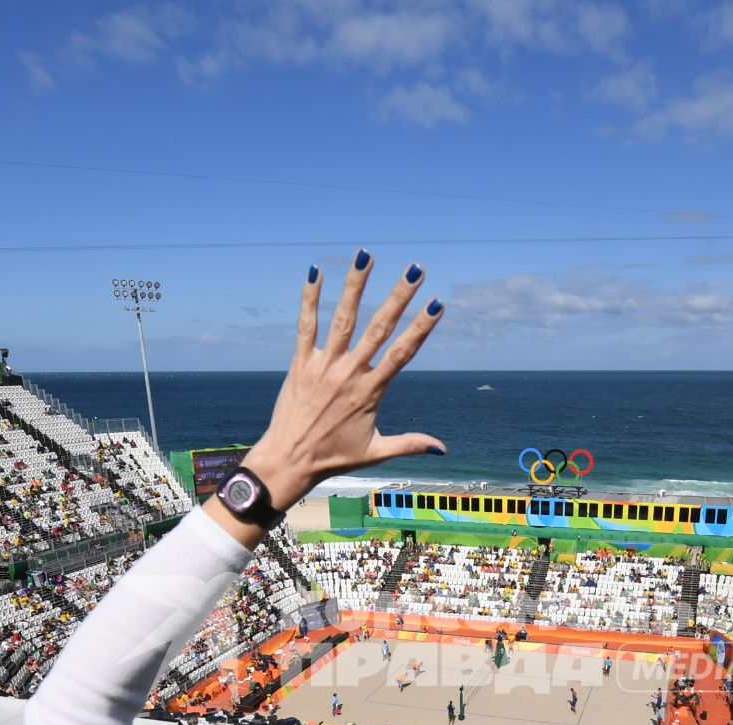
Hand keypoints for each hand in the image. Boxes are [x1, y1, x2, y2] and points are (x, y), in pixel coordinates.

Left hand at [241, 252, 445, 510]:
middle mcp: (350, 373)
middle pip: (379, 328)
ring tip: (366, 255)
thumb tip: (443, 448)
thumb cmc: (333, 458)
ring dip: (356, 285)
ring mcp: (324, 366)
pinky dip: (310, 299)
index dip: (420, 328)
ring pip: (344, 318)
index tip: (436, 304)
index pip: (402, 352)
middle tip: (415, 270)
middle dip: (399, 296)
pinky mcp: (301, 364)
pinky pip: (306, 326)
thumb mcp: (376, 452)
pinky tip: (315, 272)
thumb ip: (410, 444)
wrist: (289, 461)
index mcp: (372, 391)